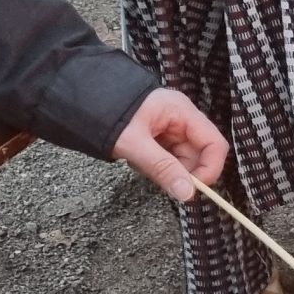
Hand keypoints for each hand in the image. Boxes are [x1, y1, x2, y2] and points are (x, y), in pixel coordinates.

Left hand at [110, 88, 226, 202]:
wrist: (78, 98)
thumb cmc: (105, 113)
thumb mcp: (134, 143)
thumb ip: (162, 168)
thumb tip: (188, 194)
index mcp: (181, 112)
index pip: (215, 144)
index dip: (210, 169)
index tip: (192, 188)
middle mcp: (181, 118)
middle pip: (200, 154)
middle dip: (182, 171)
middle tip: (157, 176)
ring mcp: (170, 127)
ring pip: (183, 159)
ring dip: (167, 169)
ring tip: (141, 163)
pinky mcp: (159, 135)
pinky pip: (169, 157)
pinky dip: (156, 165)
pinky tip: (138, 159)